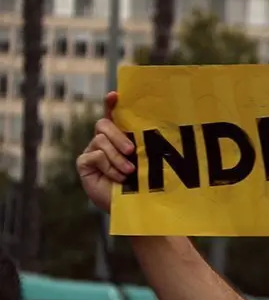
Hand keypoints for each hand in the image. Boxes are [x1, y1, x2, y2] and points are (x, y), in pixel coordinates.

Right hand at [76, 91, 135, 212]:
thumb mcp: (146, 161)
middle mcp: (103, 140)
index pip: (112, 115)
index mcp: (119, 136)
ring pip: (100, 141)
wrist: (132, 205)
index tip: (115, 95)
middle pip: (103, 124)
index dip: (111, 104)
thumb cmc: (141, 182)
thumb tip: (152, 130)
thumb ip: (143, 146)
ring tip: (129, 170)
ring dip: (117, 157)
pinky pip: (95, 156)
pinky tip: (118, 177)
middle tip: (132, 150)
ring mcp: (91, 151)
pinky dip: (109, 167)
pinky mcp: (84, 163)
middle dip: (118, 136)